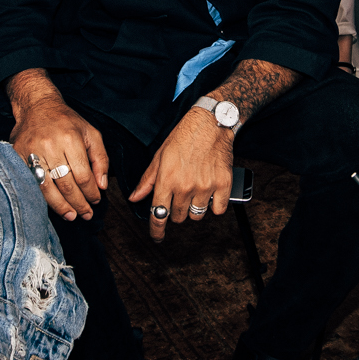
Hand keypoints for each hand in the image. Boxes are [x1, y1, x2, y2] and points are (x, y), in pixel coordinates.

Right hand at [10, 75, 108, 219]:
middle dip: (79, 203)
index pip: (83, 175)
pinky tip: (52, 206)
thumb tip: (102, 185)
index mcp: (71, 138)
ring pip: (47, 187)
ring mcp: (31, 151)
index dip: (91, 192)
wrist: (36, 106)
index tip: (96, 201)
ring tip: (71, 216)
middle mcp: (50, 145)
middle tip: (86, 214)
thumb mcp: (91, 133)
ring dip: (61, 206)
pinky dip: (42, 198)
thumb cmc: (67, 122)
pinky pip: (31, 183)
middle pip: (66, 184)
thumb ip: (101, 159)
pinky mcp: (17, 155)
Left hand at [130, 109, 231, 241]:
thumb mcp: (160, 156)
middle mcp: (185, 186)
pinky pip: (218, 209)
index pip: (158, 214)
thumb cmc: (183, 137)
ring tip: (195, 193)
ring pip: (197, 215)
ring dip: (194, 209)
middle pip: (178, 216)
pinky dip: (214, 205)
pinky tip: (211, 193)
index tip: (157, 236)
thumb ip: (148, 180)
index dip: (156, 229)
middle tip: (179, 197)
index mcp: (167, 180)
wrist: (211, 123)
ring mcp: (205, 187)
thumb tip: (135, 198)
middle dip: (176, 211)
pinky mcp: (223, 185)